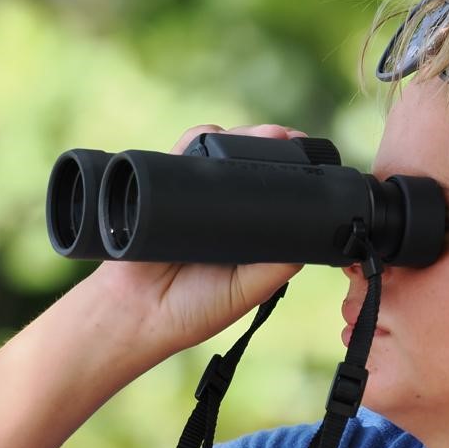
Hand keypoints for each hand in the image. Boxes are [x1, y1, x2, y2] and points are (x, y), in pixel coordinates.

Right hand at [82, 123, 308, 361]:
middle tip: (285, 138)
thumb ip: (276, 266)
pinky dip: (197, 139)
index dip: (290, 171)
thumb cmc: (195, 308)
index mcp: (247, 229)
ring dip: (241, 137)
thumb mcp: (248, 290)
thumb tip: (310, 237)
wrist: (138, 312)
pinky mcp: (161, 186)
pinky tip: (213, 135)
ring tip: (264, 135)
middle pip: (248, 163)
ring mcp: (192, 195)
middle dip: (269, 144)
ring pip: (219, 153)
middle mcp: (222, 208)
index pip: (273, 190)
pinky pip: (180, 154)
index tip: (309, 157)